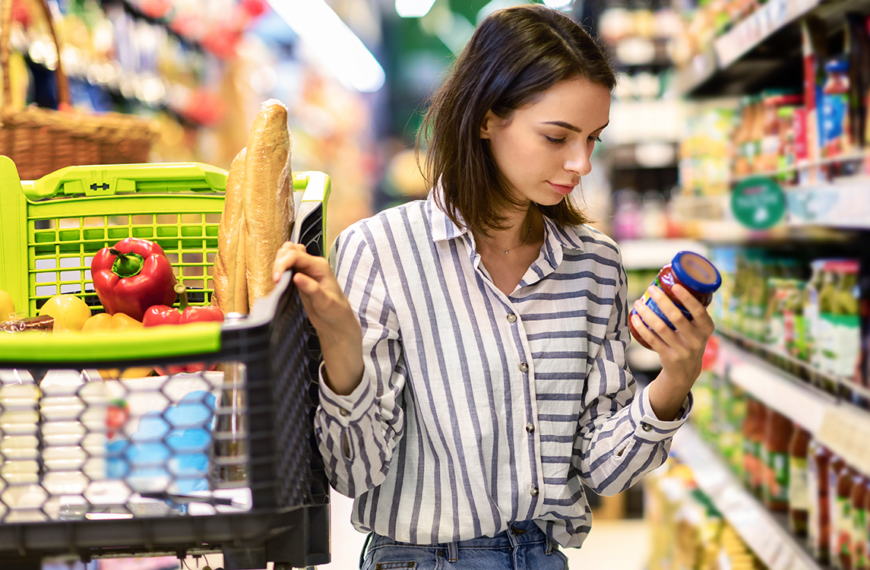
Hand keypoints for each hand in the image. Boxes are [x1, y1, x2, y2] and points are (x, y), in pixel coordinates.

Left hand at [273, 242, 362, 394]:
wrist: (337, 324)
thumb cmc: (322, 306)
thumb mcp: (306, 285)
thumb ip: (296, 268)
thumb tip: (283, 253)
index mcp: (312, 265)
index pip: (290, 251)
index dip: (278, 259)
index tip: (273, 276)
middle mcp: (316, 267)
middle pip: (291, 250)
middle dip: (279, 260)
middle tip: (276, 277)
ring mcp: (321, 279)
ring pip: (298, 256)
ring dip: (285, 262)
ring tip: (280, 278)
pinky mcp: (323, 297)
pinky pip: (313, 286)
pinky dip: (305, 282)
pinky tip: (298, 279)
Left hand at [631, 284, 714, 387]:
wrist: (686, 370)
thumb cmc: (690, 339)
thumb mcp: (699, 328)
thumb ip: (693, 311)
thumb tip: (677, 282)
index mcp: (707, 328)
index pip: (699, 311)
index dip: (687, 298)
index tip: (675, 286)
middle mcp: (697, 340)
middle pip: (676, 317)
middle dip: (661, 300)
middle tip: (651, 289)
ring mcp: (682, 350)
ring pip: (661, 328)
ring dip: (647, 313)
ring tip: (638, 302)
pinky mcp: (668, 357)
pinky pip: (652, 339)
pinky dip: (641, 327)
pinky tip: (635, 318)